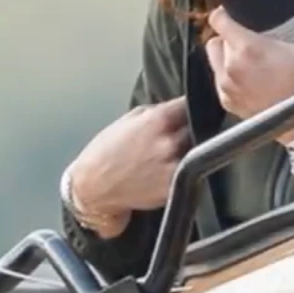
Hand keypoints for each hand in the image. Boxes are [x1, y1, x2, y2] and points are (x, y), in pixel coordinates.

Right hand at [64, 96, 190, 236]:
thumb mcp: (127, 120)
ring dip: (192, 149)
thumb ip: (156, 112)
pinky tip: (170, 168)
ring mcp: (175, 166)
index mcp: (158, 121)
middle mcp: (169, 142)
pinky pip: (191, 172)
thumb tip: (178, 108)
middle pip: (199, 128)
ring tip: (176, 152)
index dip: (195, 106)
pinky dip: (186, 169)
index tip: (197, 107)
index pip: (190, 105)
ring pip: (198, 151)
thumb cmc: (106, 152)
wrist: (94, 188)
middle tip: (185, 131)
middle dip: (194, 128)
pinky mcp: (175, 186)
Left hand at [208, 0, 293, 138]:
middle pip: (216, 38)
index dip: (224, 14)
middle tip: (252, 39)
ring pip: (214, 59)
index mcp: (248, 48)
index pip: (218, 20)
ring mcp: (226, 87)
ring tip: (248, 58)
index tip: (235, 13)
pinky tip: (248, 77)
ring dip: (225, 55)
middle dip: (230, 36)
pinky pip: (218, 80)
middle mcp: (230, 66)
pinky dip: (228, 76)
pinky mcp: (228, 102)